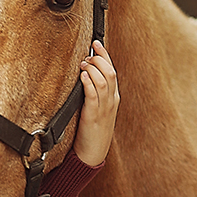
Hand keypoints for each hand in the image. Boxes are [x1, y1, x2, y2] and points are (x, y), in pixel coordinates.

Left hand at [74, 40, 118, 165]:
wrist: (92, 154)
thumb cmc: (92, 131)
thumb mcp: (96, 109)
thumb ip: (93, 92)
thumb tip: (83, 73)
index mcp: (113, 97)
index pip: (112, 70)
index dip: (104, 55)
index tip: (96, 43)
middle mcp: (111, 101)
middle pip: (110, 73)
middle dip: (99, 59)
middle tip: (87, 55)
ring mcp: (104, 108)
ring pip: (104, 81)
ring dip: (93, 69)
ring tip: (83, 63)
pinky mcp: (93, 116)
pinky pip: (93, 96)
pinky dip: (89, 83)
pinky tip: (83, 76)